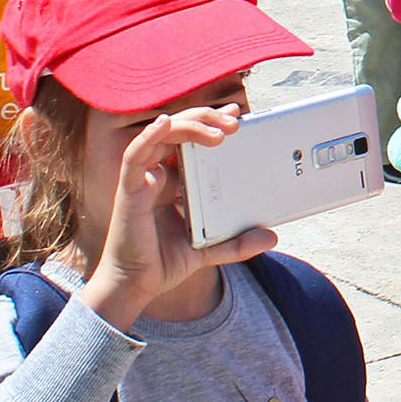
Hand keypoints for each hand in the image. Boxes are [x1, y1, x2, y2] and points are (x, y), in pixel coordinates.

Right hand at [80, 108, 279, 331]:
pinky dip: (149, 136)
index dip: (212, 123)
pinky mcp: (130, 189)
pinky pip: (136, 155)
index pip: (193, 141)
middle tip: (235, 121)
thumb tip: (271, 237)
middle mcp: (159, 173)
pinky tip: (164, 123)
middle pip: (180, 130)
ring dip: (190, 125)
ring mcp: (143, 178)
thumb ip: (237, 243)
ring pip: (162, 134)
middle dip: (207, 118)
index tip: (238, 115)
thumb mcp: (209, 250)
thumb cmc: (162, 262)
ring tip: (220, 131)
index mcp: (175, 180)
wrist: (136, 286)